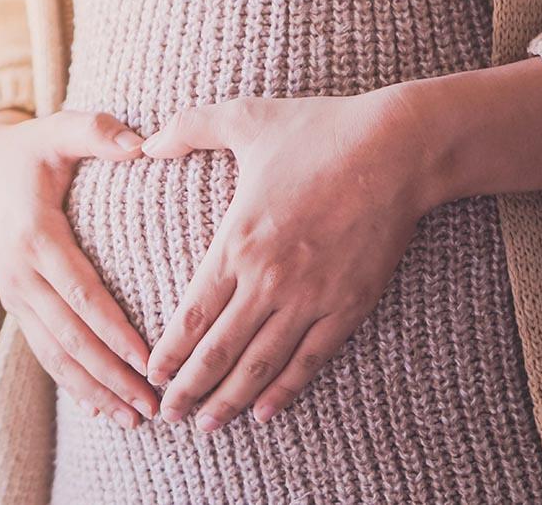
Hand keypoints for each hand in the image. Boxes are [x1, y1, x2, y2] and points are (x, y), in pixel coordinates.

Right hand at [0, 108, 158, 427]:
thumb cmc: (29, 148)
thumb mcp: (58, 128)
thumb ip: (98, 132)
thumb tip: (144, 145)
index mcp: (36, 236)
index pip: (81, 293)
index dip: (114, 330)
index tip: (148, 359)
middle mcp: (21, 274)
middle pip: (71, 336)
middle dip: (112, 375)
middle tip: (154, 405)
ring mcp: (15, 294)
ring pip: (56, 354)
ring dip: (94, 390)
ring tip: (135, 418)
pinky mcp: (17, 304)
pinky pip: (44, 350)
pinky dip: (72, 382)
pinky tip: (102, 407)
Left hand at [140, 88, 434, 430]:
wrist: (397, 148)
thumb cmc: (319, 130)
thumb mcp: (245, 117)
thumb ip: (189, 128)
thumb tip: (144, 141)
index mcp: (238, 241)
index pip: (192, 315)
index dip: (169, 352)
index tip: (152, 374)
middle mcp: (269, 279)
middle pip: (219, 351)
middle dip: (189, 388)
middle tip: (167, 415)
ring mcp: (312, 297)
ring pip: (261, 364)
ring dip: (230, 399)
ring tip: (207, 424)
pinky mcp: (349, 304)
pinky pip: (311, 359)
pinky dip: (286, 389)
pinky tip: (266, 411)